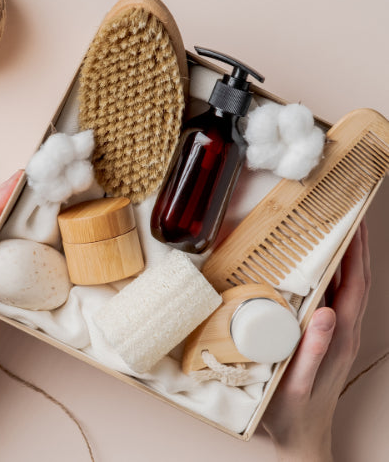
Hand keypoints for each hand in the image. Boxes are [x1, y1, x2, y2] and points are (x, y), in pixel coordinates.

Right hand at [262, 220, 369, 460]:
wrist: (301, 435)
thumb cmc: (294, 411)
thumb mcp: (297, 383)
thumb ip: (314, 351)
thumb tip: (327, 312)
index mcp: (341, 338)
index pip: (356, 287)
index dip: (357, 254)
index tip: (354, 224)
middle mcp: (344, 332)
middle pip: (357, 281)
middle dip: (356, 247)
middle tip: (347, 217)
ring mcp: (337, 334)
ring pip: (347, 288)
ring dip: (346, 258)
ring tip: (335, 233)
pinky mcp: (326, 337)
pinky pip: (334, 299)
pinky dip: (332, 276)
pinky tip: (319, 268)